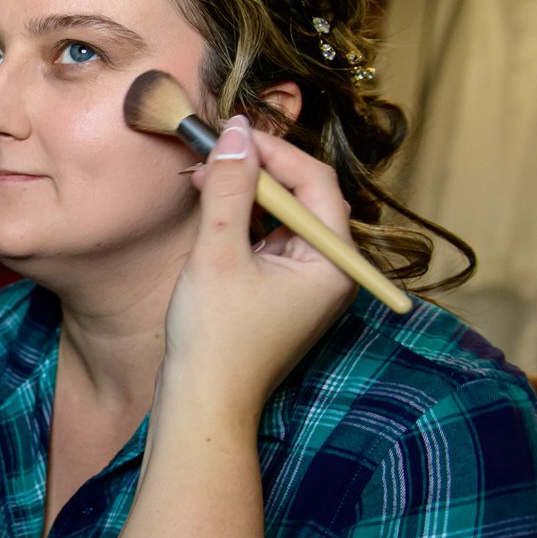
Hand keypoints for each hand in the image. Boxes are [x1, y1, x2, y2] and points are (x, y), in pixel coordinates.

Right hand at [162, 116, 358, 424]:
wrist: (203, 404)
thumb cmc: (215, 340)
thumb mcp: (218, 254)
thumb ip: (229, 188)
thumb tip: (236, 133)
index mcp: (333, 263)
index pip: (316, 183)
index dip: (274, 152)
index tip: (233, 132)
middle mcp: (330, 272)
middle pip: (303, 198)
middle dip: (257, 172)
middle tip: (211, 156)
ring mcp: (307, 285)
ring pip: (283, 218)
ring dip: (245, 194)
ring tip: (203, 181)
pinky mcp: (282, 294)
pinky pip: (270, 242)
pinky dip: (242, 222)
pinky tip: (211, 213)